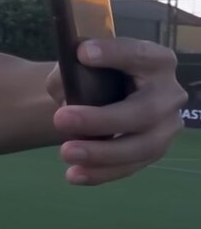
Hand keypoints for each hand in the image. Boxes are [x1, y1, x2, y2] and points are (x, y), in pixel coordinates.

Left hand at [48, 39, 184, 185]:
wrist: (103, 95)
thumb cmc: (97, 72)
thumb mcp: (83, 64)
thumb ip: (71, 72)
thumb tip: (65, 94)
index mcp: (155, 60)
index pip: (138, 54)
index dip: (114, 54)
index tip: (82, 53)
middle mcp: (168, 93)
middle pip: (144, 111)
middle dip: (102, 119)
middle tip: (60, 119)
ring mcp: (166, 126)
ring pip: (142, 146)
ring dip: (102, 153)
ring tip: (65, 152)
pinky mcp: (154, 150)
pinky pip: (131, 167)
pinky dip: (101, 173)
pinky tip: (74, 175)